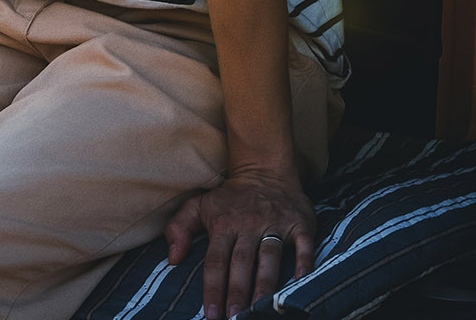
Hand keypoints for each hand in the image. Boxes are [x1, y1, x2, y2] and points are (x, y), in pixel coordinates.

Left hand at [163, 167, 317, 318]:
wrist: (264, 170)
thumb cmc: (228, 197)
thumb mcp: (197, 205)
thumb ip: (179, 229)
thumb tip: (172, 259)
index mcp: (223, 225)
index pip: (215, 261)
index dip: (213, 288)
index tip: (211, 313)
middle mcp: (248, 226)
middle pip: (242, 263)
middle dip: (238, 292)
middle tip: (235, 318)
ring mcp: (275, 224)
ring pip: (269, 257)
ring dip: (265, 283)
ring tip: (262, 307)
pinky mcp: (299, 223)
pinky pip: (303, 244)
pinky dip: (304, 260)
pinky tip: (301, 279)